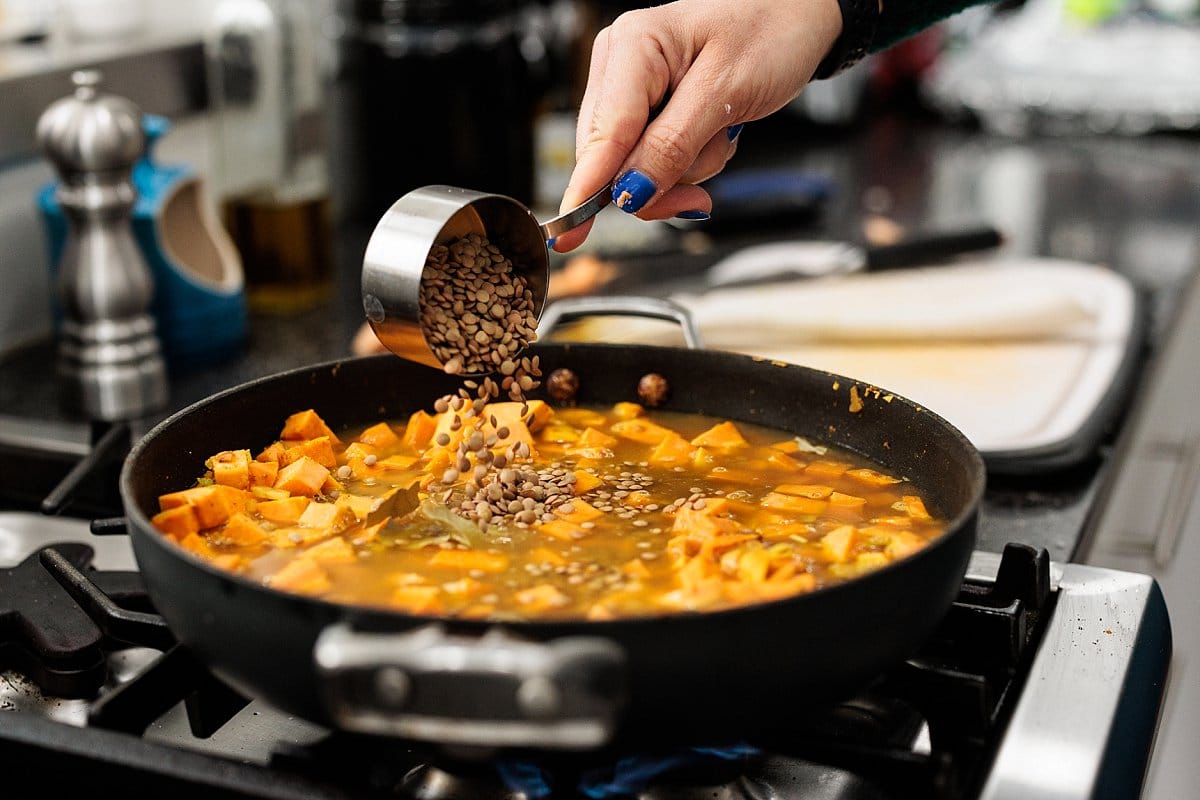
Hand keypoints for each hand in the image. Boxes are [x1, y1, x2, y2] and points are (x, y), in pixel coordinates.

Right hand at [552, 0, 842, 252]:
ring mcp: (633, 91)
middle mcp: (621, 67)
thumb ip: (674, 144)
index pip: (604, 134)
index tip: (567, 232)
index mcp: (632, 46)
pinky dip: (689, 163)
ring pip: (636, 168)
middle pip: (612, 160)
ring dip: (684, 170)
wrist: (799, 17)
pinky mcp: (650, 111)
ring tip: (720, 134)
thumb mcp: (727, 92)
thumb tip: (630, 191)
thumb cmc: (770, 33)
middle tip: (699, 195)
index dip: (587, 188)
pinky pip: (656, 162)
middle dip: (659, 183)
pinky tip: (713, 136)